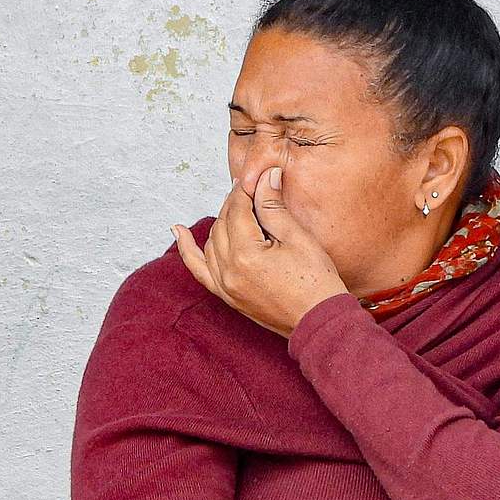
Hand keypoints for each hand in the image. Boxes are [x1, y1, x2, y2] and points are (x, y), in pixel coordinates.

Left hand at [173, 165, 349, 337]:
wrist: (320, 322)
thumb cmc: (317, 285)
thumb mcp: (299, 240)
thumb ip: (275, 208)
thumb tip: (264, 178)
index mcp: (246, 254)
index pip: (238, 210)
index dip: (246, 190)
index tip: (256, 177)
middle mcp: (228, 270)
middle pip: (222, 223)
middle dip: (235, 203)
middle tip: (252, 189)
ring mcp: (224, 285)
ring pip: (212, 241)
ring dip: (222, 221)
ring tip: (238, 208)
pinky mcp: (227, 295)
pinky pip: (199, 269)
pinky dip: (187, 250)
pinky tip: (178, 231)